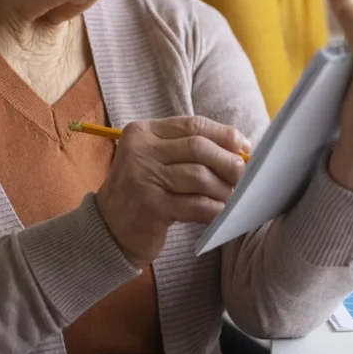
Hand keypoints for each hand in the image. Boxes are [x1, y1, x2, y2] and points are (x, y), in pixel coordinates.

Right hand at [95, 117, 249, 266]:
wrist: (109, 228)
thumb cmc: (143, 189)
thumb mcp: (157, 159)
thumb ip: (188, 148)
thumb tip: (239, 147)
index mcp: (143, 132)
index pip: (192, 125)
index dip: (223, 134)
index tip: (243, 146)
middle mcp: (140, 151)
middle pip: (198, 147)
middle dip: (227, 160)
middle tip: (242, 174)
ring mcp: (144, 179)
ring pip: (200, 176)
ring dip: (223, 187)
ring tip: (231, 195)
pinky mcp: (152, 208)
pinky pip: (196, 205)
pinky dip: (214, 208)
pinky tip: (221, 212)